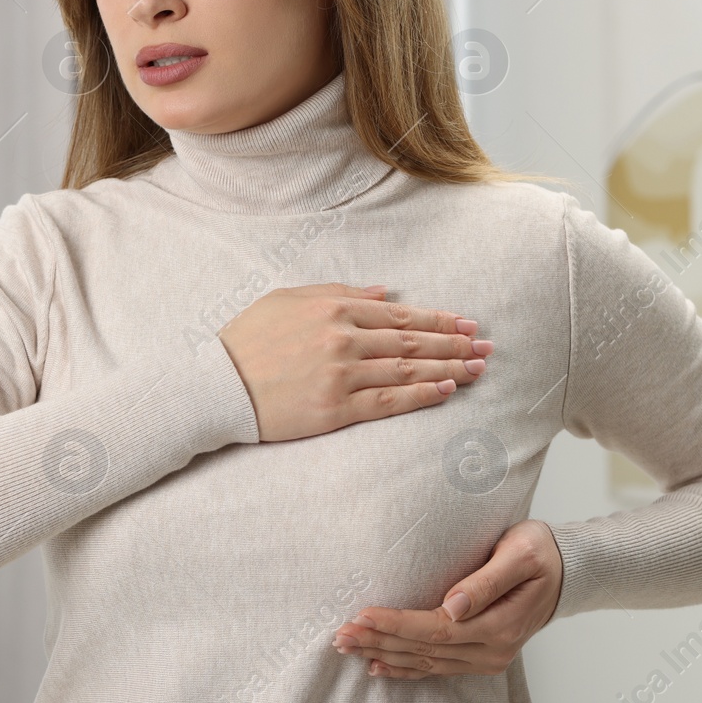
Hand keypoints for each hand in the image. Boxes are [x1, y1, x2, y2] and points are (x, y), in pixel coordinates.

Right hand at [218, 283, 491, 442]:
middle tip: (486, 346)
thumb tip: (384, 293)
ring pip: (407, 369)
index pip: (400, 314)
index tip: (466, 323)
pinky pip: (388, 401)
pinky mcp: (335, 409)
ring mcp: (341, 375)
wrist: (215, 385)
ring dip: (447, 368)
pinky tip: (445, 391)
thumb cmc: (247, 340)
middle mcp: (343, 339)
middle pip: (412, 340)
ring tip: (477, 369)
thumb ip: (338, 293)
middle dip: (454, 342)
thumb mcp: (288, 300)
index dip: (438, 318)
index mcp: (333, 308)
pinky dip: (421, 394)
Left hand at [330, 520, 562, 677]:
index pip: (436, 630)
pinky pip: (436, 668)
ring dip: (384, 654)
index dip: (397, 625)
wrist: (567, 572)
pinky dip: (404, 668)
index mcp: (500, 625)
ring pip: (425, 662)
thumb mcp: (520, 555)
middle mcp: (492, 650)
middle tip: (340, 635)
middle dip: (379, 641)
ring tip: (347, 647)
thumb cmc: (541, 553)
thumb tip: (452, 606)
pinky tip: (377, 666)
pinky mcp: (479, 658)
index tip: (362, 615)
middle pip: (424, 650)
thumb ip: (486, 581)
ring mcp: (486, 659)